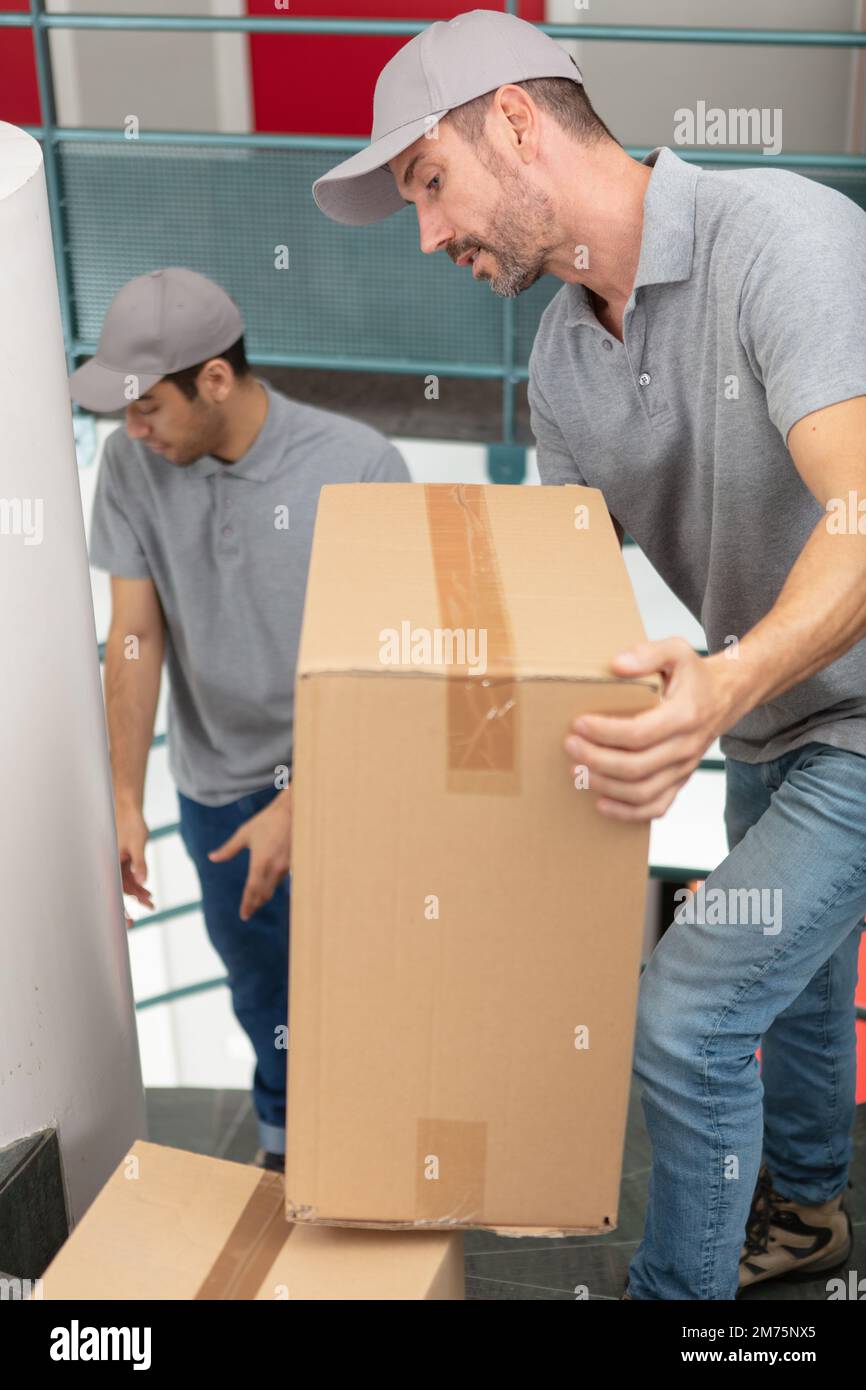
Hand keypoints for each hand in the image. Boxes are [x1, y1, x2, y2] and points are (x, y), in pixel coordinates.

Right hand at [116, 800, 152, 926]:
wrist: (129, 808)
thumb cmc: (131, 823)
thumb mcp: (137, 843)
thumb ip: (140, 863)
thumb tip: (143, 882)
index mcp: (108, 862)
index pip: (111, 890)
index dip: (117, 907)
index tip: (125, 921)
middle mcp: (108, 865)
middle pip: (116, 891)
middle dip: (126, 906)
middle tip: (134, 923)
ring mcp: (114, 863)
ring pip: (124, 885)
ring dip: (136, 895)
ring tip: (151, 904)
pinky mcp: (121, 860)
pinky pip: (128, 877)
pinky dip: (137, 885)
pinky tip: (147, 893)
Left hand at [208, 789, 292, 921]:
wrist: (293, 811)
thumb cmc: (267, 821)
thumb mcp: (245, 833)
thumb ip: (228, 849)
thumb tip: (212, 857)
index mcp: (260, 862)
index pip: (252, 890)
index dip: (247, 904)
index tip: (244, 915)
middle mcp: (274, 868)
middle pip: (264, 894)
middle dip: (256, 904)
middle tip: (249, 912)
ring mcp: (286, 866)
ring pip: (273, 886)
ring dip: (264, 894)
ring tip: (257, 900)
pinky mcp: (294, 863)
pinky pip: (281, 878)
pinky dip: (273, 884)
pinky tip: (270, 884)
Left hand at [564, 638, 738, 821]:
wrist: (727, 696)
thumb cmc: (694, 674)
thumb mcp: (677, 650)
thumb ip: (648, 653)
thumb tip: (616, 665)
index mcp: (685, 715)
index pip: (640, 733)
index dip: (605, 732)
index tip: (579, 724)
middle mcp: (687, 746)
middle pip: (637, 767)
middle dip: (597, 759)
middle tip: (570, 745)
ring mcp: (684, 768)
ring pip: (643, 792)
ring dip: (606, 786)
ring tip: (577, 771)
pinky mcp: (680, 780)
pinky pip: (657, 807)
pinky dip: (628, 812)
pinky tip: (601, 804)